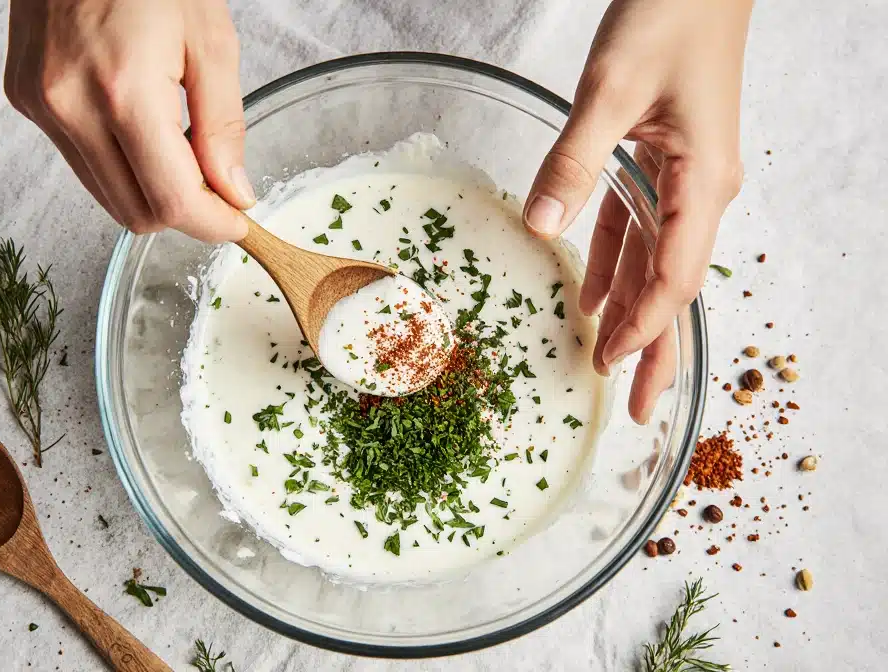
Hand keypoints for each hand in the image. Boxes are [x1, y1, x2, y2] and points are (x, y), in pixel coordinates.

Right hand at [4, 0, 251, 241]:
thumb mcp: (210, 39)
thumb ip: (223, 125)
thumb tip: (234, 193)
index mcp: (124, 92)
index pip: (173, 200)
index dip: (213, 224)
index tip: (239, 221)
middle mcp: (70, 109)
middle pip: (138, 213)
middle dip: (185, 212)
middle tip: (217, 185)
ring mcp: (40, 109)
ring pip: (108, 198)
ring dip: (152, 193)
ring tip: (180, 151)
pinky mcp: (25, 103)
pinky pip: (82, 165)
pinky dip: (120, 166)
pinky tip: (140, 131)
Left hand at [523, 0, 750, 422]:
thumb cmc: (672, 16)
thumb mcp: (611, 87)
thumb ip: (576, 158)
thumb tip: (543, 225)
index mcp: (701, 182)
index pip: (673, 275)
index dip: (645, 326)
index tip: (614, 365)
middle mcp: (699, 193)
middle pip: (673, 289)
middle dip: (655, 350)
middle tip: (637, 409)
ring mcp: (682, 182)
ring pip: (654, 267)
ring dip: (632, 317)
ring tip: (607, 366)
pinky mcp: (661, 167)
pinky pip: (637, 232)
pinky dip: (615, 269)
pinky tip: (594, 299)